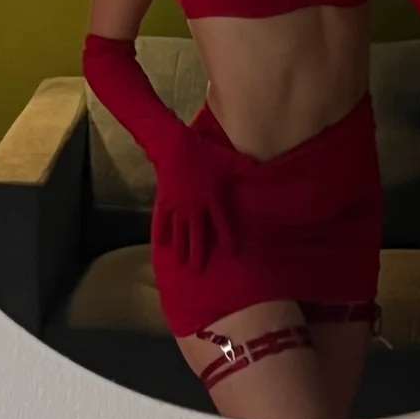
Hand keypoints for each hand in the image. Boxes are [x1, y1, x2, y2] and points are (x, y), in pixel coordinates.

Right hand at [152, 122, 239, 273]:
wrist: (175, 147)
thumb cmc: (203, 153)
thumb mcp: (227, 159)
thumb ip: (243, 166)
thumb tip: (259, 167)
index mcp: (213, 199)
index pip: (222, 224)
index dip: (227, 239)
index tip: (232, 254)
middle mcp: (196, 208)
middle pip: (198, 236)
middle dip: (198, 254)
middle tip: (197, 271)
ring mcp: (179, 207)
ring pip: (180, 233)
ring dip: (180, 250)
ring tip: (180, 264)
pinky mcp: (164, 202)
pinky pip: (162, 221)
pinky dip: (161, 234)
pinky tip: (160, 245)